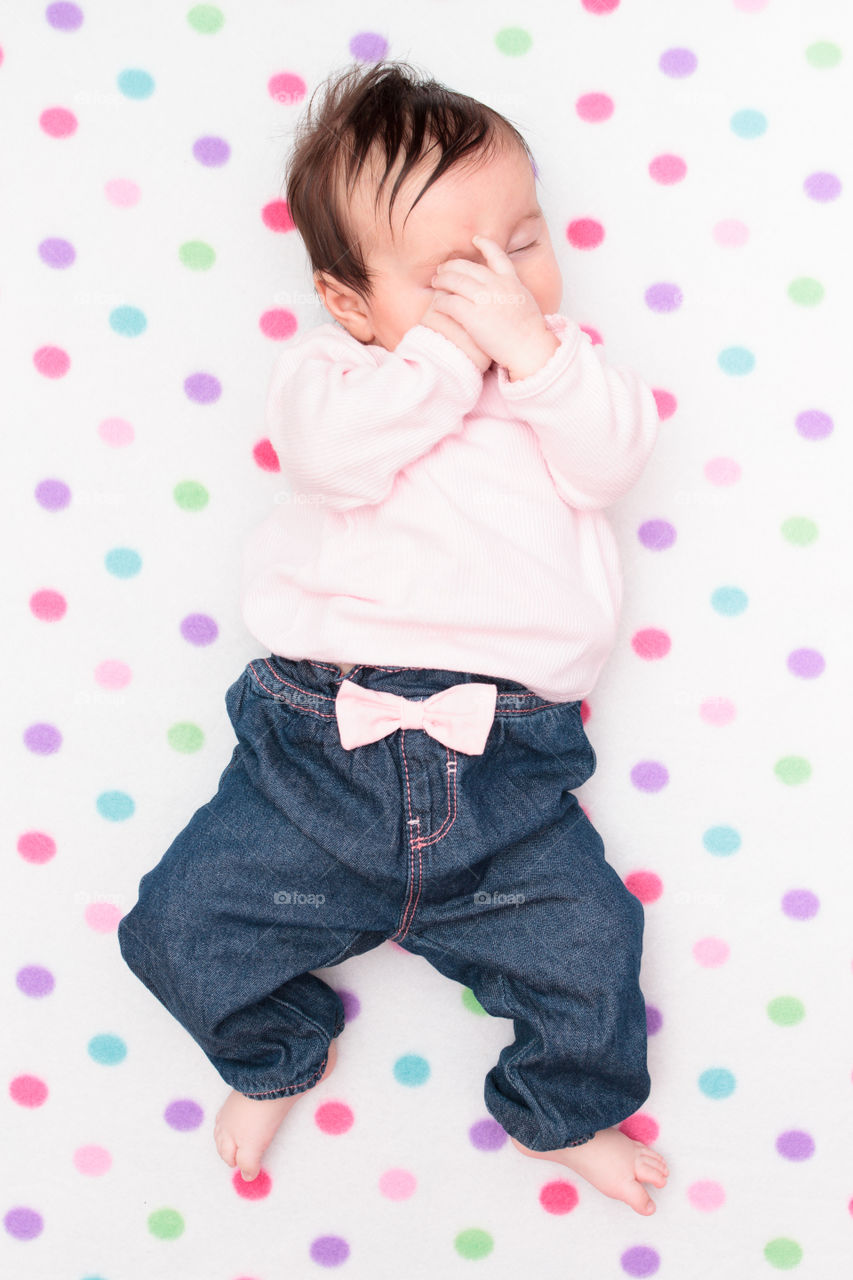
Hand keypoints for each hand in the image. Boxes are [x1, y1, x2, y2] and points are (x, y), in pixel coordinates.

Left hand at [429, 235, 551, 374]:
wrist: (530, 348)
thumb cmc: (530, 333)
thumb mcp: (526, 302)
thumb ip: (513, 292)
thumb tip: (506, 292)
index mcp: (511, 281)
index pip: (497, 255)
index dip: (485, 244)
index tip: (475, 239)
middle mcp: (497, 285)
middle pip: (468, 267)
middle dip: (452, 266)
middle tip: (442, 269)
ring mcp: (484, 299)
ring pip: (455, 281)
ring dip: (442, 280)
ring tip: (435, 282)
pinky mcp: (472, 316)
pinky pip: (450, 302)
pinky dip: (441, 302)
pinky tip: (438, 305)